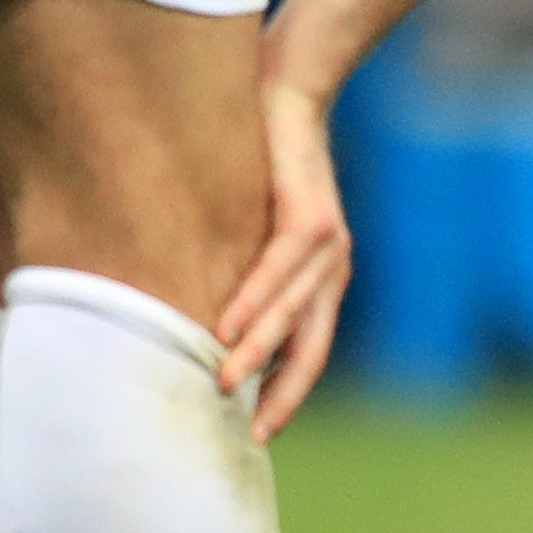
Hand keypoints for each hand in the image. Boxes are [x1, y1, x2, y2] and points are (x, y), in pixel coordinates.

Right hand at [216, 78, 354, 439]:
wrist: (292, 93)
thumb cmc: (262, 165)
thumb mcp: (253, 230)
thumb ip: (241, 272)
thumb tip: (199, 317)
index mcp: (323, 282)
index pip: (309, 353)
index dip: (287, 395)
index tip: (260, 436)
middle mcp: (333, 270)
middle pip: (309, 349)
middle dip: (280, 395)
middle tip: (253, 439)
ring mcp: (328, 244)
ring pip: (291, 313)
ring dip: (255, 352)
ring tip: (221, 385)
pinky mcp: (310, 214)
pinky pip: (279, 267)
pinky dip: (252, 299)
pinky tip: (226, 324)